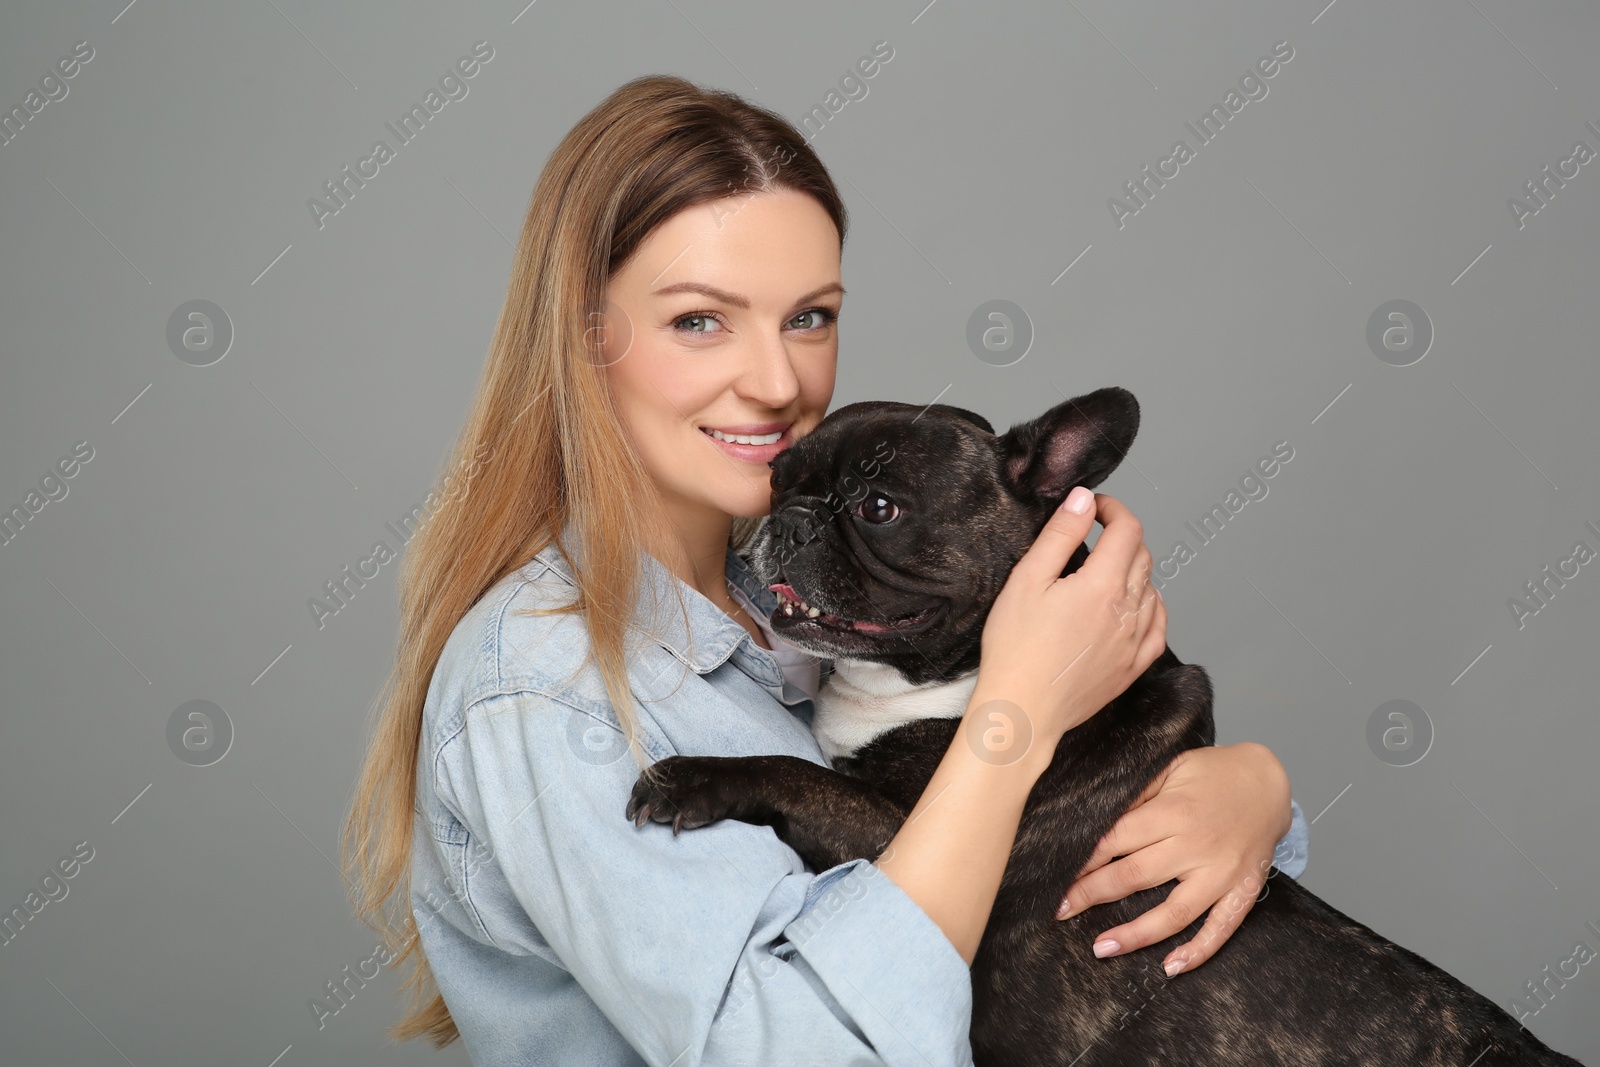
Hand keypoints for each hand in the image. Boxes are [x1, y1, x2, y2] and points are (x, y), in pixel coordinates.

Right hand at [973, 490, 1167, 747]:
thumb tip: (1083, 500)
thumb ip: (1060, 535)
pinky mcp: (1132, 667)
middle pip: (1142, 556)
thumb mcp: (1027, 580)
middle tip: (1093, 534)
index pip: (1127, 529)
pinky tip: (1134, 605)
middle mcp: (1128, 611)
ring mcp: (1134, 642)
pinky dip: (1150, 606)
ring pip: (1151, 588)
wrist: (1023, 710)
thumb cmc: (1016, 649)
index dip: (1113, 509)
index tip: (1094, 508)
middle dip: (1121, 536)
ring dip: (1133, 568)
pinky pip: (1158, 626)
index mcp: (1103, 585)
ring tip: (1105, 569)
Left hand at [1055, 742, 1291, 976]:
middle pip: (1134, 877)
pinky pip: (1221, 928)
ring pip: (1173, 913)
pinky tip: (1170, 967)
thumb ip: (1136, 793)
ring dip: (1134, 935)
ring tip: (1100, 949)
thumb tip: (1096, 817)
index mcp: (1175, 811)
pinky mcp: (1243, 891)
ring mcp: (1222, 873)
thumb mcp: (1171, 767)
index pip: (1117, 840)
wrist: (1269, 781)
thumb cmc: (1213, 772)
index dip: (1084, 859)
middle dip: (1091, 895)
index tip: (1057, 875)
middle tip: (1059, 911)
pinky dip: (1198, 951)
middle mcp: (1197, 845)